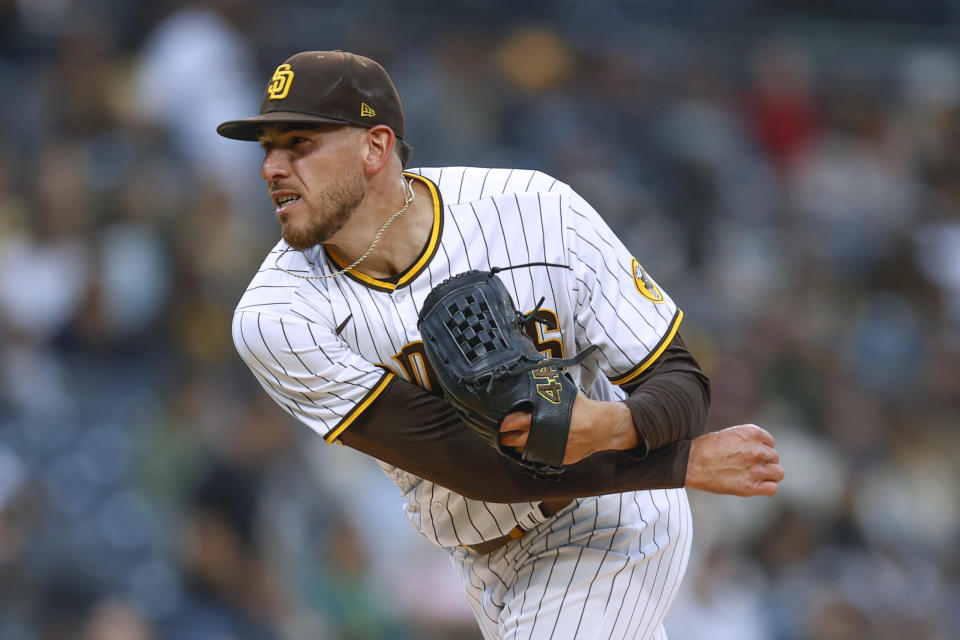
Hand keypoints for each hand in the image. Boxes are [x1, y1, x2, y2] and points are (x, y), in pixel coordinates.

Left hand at [499, 393, 638, 464]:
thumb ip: (546, 389)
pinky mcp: (554, 458)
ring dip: (517, 445)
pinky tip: (532, 444)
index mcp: (540, 418)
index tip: (494, 421)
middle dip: (504, 437)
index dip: (501, 423)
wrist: (601, 427)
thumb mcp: (562, 393)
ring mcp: (547, 449)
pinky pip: (537, 456)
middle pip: (512, 440)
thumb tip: (533, 373)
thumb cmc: (581, 408)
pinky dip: (533, 451)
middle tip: (500, 433)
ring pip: (522, 451)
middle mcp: (541, 436)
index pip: (512, 423)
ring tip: (513, 438)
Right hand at [684, 424, 784, 496]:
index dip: (762, 448)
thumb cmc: (706, 448)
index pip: (770, 442)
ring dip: (769, 474)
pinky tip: (757, 486)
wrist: (690, 464)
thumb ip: (749, 441)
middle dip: (764, 462)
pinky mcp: (751, 487)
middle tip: (748, 466)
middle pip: (774, 457)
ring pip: (778, 473)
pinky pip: (772, 488)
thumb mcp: (730, 434)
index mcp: (752, 433)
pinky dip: (767, 488)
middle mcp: (757, 450)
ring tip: (754, 476)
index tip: (750, 454)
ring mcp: (755, 469)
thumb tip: (763, 450)